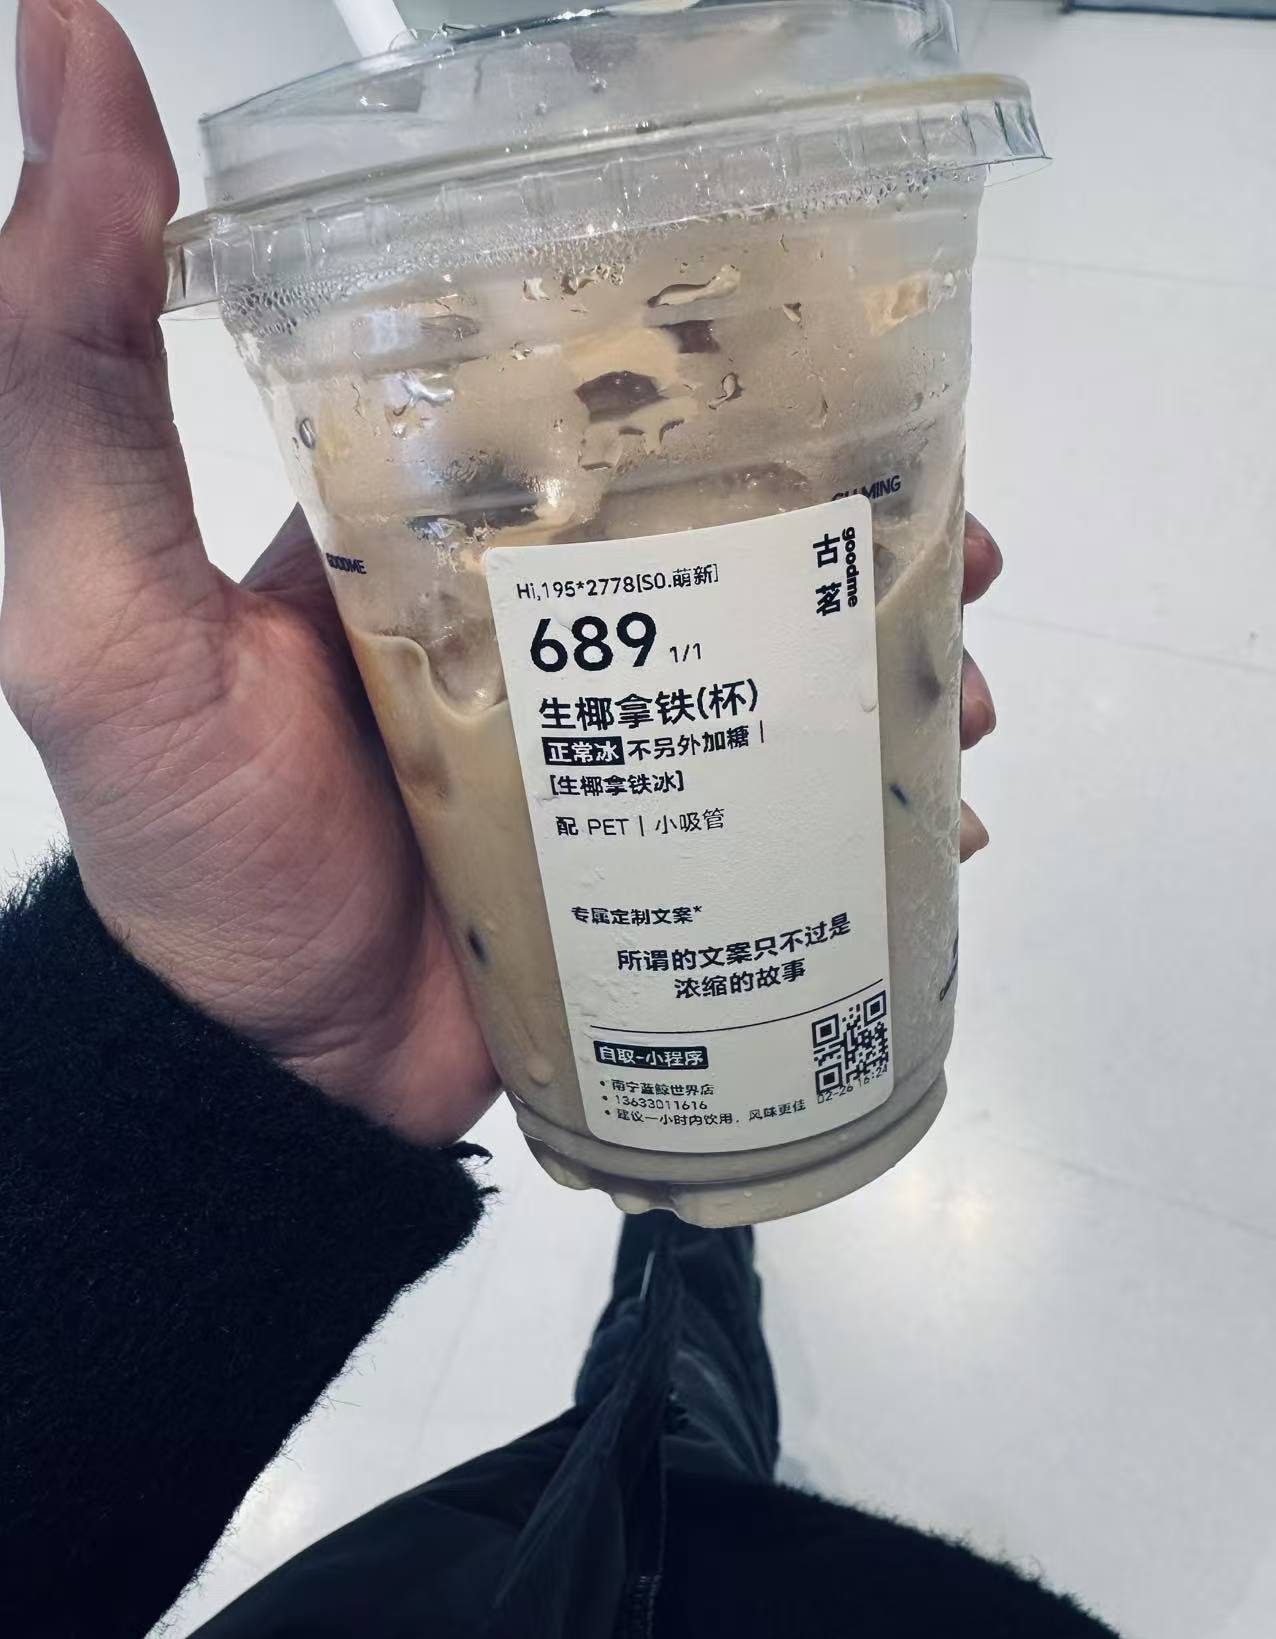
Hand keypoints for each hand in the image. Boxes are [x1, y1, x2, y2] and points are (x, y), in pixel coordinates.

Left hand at [0, 0, 1000, 1148]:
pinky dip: (868, 797)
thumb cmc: (191, 846)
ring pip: (778, 663)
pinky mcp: (652, 853)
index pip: (598, 400)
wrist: (267, 1078)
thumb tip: (68, 55)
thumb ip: (74, 363)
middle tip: (956, 549)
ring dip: (890, 655)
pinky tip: (937, 807)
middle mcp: (532, 613)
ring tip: (963, 688)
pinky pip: (782, 805)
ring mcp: (604, 740)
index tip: (848, 363)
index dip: (732, 372)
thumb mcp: (101, 597)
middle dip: (853, 522)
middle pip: (725, 529)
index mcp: (433, 523)